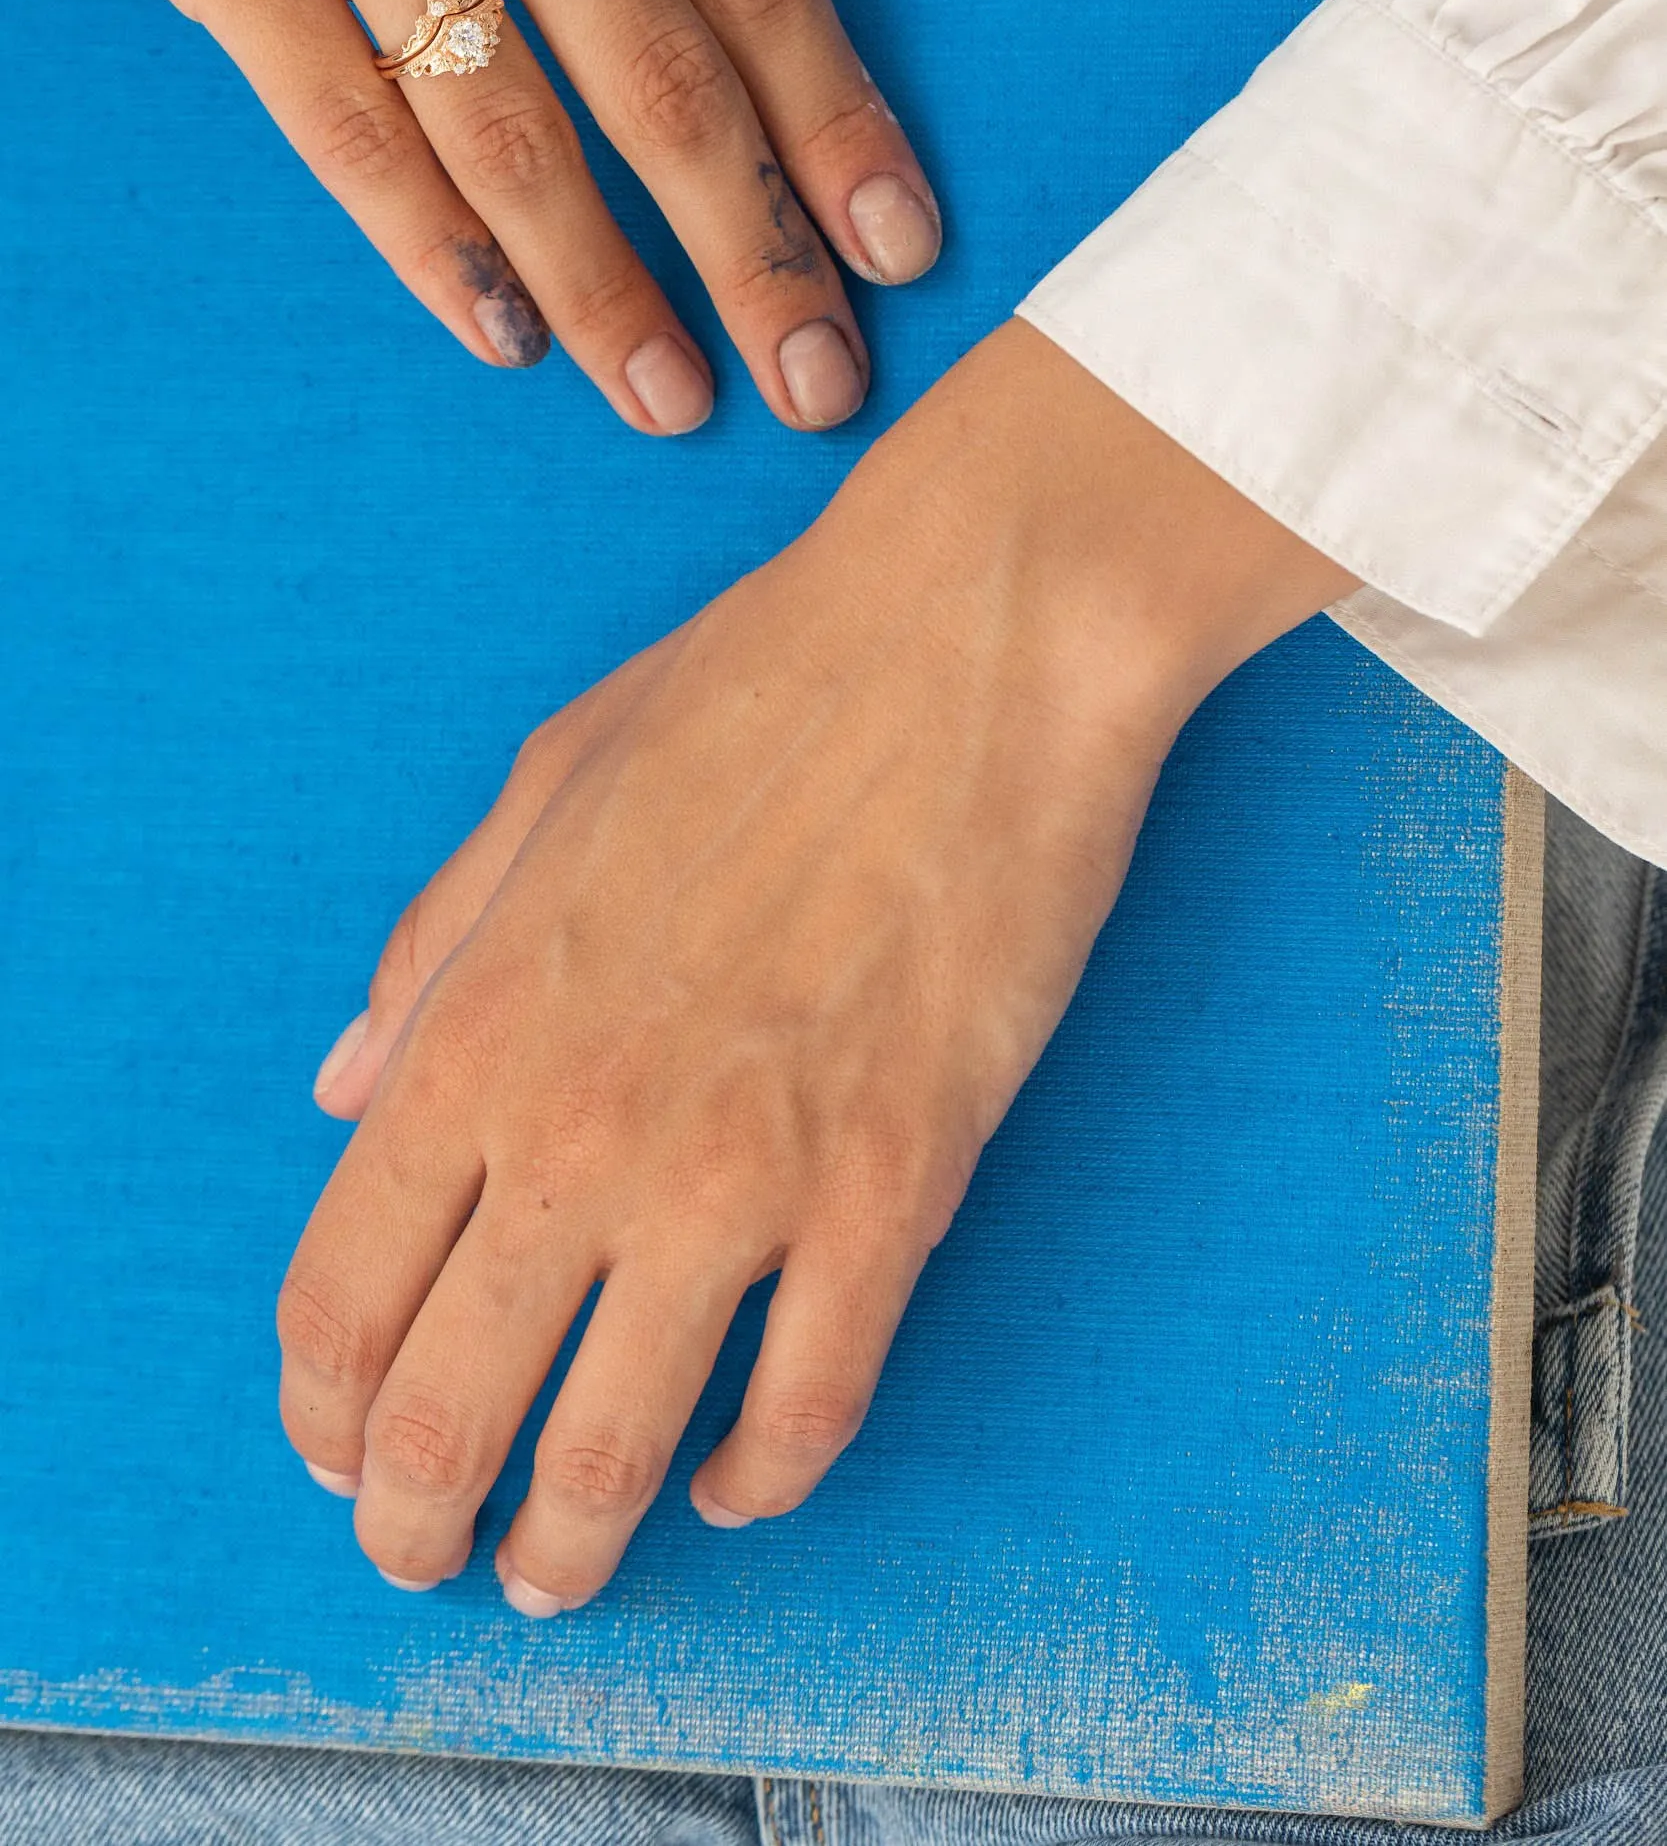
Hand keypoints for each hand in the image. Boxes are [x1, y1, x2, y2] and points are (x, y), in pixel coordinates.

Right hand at [0, 0, 939, 429]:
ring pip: (512, 133)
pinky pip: (346, 132)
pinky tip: (501, 335)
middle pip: (661, 75)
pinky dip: (432, 250)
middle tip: (818, 377)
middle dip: (755, 246)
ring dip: (607, 289)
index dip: (835, 119)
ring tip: (671, 400)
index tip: (899, 239)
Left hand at [280, 323, 1354, 1605]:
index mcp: (480, 1026)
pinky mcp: (893, 1191)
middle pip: (447, 1407)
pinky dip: (760, 1480)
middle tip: (427, 1558)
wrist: (969, 637)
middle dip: (417, 1520)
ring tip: (557, 1573)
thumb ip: (433, 948)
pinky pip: (810, 1407)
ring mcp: (740, 1174)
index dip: (323, 1409)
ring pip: (611, 1452)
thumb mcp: (543, 787)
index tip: (339, 1451)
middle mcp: (581, 1129)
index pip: (340, 1292)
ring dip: (567, 1545)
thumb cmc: (757, 686)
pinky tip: (732, 1484)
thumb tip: (348, 1086)